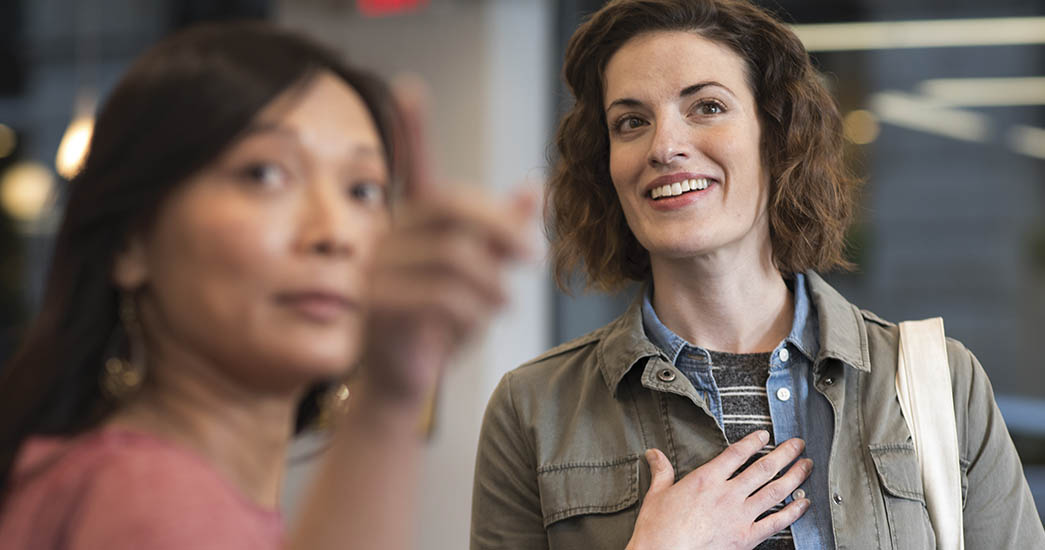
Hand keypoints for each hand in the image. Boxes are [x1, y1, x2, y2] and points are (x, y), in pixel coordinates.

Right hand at [358, 77, 533, 404]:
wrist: (403, 379)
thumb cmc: (439, 322)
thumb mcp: (479, 275)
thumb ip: (501, 232)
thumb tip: (534, 187)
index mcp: (413, 222)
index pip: (413, 166)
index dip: (411, 128)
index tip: (408, 86)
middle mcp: (390, 235)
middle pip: (449, 204)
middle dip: (499, 225)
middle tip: (531, 254)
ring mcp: (378, 268)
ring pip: (452, 255)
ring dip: (493, 280)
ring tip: (507, 300)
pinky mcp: (378, 304)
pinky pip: (440, 295)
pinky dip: (474, 309)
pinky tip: (483, 319)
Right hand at [626, 431, 811, 549]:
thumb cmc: (658, 530)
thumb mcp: (657, 495)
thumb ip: (662, 472)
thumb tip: (654, 454)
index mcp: (706, 479)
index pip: (736, 453)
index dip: (754, 441)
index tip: (765, 435)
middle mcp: (727, 494)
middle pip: (763, 467)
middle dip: (784, 453)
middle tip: (798, 444)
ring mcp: (740, 516)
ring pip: (775, 491)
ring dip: (794, 476)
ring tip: (806, 466)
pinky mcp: (747, 538)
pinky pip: (777, 522)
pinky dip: (794, 512)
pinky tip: (804, 504)